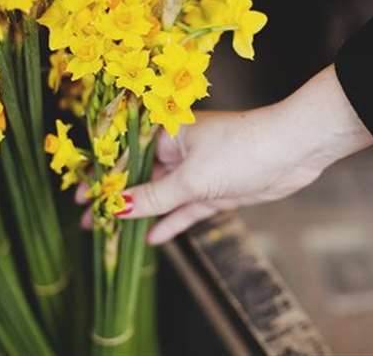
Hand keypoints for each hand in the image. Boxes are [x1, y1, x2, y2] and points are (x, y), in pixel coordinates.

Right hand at [79, 65, 372, 244]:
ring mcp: (196, 172)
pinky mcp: (213, 190)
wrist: (294, 150)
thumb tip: (114, 207)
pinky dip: (170, 222)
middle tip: (89, 222)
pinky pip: (184, 209)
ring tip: (111, 233)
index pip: (122, 155)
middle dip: (115, 200)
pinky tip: (152, 238)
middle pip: (139, 178)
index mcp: (166, 134)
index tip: (78, 197)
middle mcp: (177, 151)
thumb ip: (152, 197)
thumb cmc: (240, 150)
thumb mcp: (191, 177)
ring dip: (139, 214)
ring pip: (160, 196)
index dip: (99, 177)